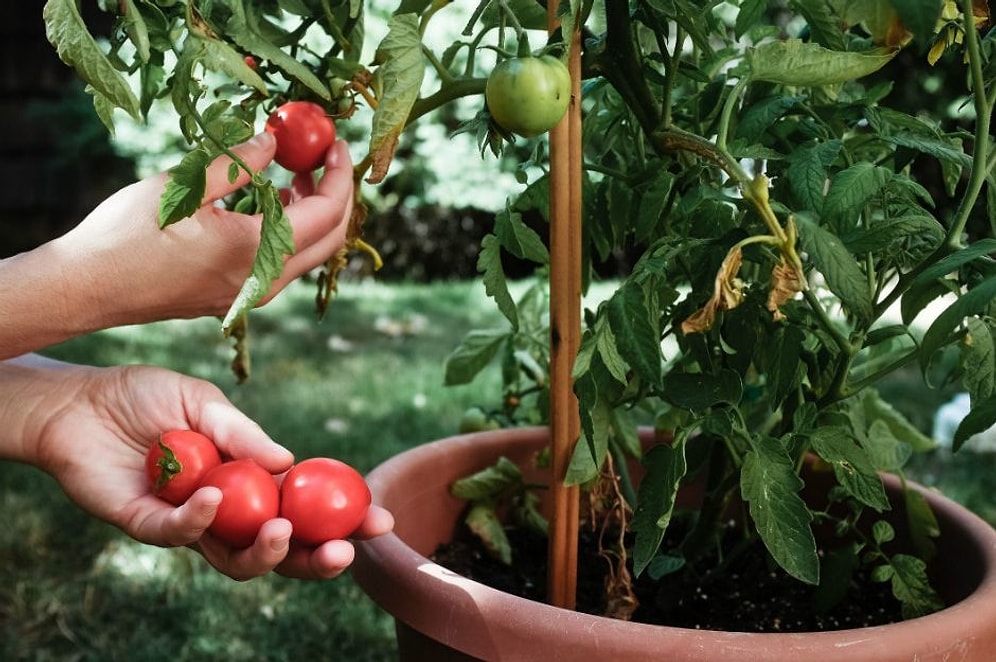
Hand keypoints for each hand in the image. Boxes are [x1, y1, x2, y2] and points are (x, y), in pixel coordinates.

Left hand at [1, 355, 392, 580]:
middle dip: (317, 558)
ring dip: (267, 553)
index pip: (306, 510)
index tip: (380, 519)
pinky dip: (201, 519)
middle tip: (343, 552)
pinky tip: (212, 495)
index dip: (343, 521)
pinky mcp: (148, 525)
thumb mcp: (204, 402)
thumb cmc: (146, 396)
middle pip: (281, 551)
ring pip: (236, 560)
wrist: (79, 400)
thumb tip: (289, 463)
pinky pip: (180, 535)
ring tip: (283, 530)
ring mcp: (190, 522)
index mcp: (251, 480)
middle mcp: (227, 509)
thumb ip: (242, 433)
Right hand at [64, 131, 353, 321]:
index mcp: (255, 252)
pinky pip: (278, 263)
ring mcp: (249, 295)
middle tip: (323, 159)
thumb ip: (236, 164)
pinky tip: (267, 202)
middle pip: (328, 240)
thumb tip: (273, 141)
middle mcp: (262, 282)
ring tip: (292, 173)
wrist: (87, 287)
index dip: (339, 177)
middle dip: (336, 196)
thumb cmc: (127, 235)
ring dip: (310, 214)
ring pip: (305, 254)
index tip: (337, 146)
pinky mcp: (233, 297)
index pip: (326, 214)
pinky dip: (286, 231)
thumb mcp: (184, 186)